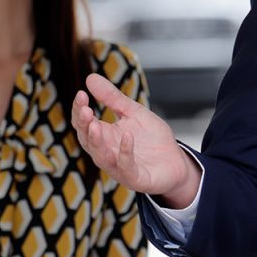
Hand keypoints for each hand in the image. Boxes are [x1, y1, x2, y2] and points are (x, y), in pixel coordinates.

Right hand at [71, 73, 199, 206]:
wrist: (176, 161)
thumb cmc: (152, 139)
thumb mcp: (134, 113)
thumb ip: (113, 98)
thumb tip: (90, 77)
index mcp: (104, 136)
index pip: (84, 124)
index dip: (79, 110)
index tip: (81, 94)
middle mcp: (107, 153)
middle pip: (87, 140)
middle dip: (84, 125)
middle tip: (85, 109)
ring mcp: (120, 167)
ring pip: (101, 157)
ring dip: (97, 142)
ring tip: (94, 125)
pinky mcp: (136, 178)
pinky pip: (126, 168)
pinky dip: (125, 153)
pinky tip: (127, 136)